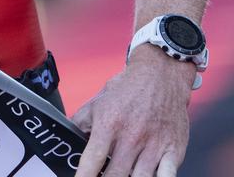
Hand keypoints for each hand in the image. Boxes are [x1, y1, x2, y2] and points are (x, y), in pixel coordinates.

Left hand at [72, 46, 194, 175]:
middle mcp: (131, 137)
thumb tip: (68, 136)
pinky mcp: (174, 151)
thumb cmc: (128, 89)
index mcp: (109, 123)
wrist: (161, 74)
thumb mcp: (99, 100)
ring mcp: (154, 145)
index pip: (92, 159)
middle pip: (115, 176)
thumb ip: (83, 120)